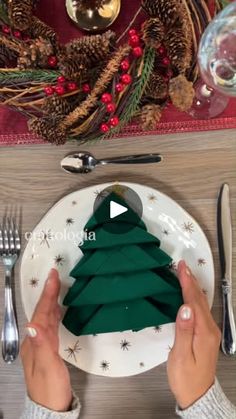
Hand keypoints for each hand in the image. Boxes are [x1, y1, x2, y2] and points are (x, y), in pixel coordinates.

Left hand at [21, 269, 72, 411]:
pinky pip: (51, 325)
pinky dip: (55, 313)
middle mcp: (36, 340)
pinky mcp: (49, 350)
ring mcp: (42, 345)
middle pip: (42, 311)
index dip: (48, 293)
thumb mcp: (47, 367)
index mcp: (34, 341)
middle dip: (49, 293)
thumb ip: (42, 345)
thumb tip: (33, 324)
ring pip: (46, 317)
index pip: (41, 312)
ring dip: (51, 301)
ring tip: (57, 287)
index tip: (52, 275)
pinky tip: (58, 311)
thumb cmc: (50, 388)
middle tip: (54, 275)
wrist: (51, 407)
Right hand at [167, 260, 220, 409]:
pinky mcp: (206, 335)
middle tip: (181, 266)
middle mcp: (210, 329)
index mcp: (204, 332)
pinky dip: (194, 298)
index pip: (194, 301)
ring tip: (184, 275)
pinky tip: (188, 295)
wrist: (197, 395)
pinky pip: (200, 310)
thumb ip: (183, 330)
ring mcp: (209, 332)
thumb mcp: (180, 355)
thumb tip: (184, 308)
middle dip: (190, 281)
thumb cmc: (186, 378)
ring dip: (192, 287)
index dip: (187, 283)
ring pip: (201, 303)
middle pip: (200, 300)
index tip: (181, 268)